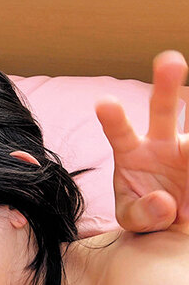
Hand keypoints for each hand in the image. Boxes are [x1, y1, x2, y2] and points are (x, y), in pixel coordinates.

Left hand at [96, 50, 188, 232]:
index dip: (113, 119)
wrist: (173, 223)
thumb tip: (165, 202)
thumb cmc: (146, 212)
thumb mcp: (134, 220)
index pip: (119, 133)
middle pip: (162, 109)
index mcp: (131, 153)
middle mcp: (161, 142)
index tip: (104, 103)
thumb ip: (142, 213)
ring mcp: (187, 148)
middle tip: (170, 61)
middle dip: (166, 85)